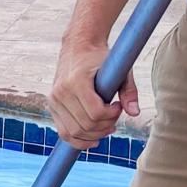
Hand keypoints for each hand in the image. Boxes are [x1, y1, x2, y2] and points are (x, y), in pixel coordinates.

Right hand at [50, 33, 137, 150]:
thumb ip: (129, 91)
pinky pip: (64, 132)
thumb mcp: (119, 70)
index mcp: (76, 81)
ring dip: (94, 134)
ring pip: (74, 132)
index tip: (117, 107)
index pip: (95, 113)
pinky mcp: (52, 105)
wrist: (79, 46)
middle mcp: (61, 92)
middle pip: (85, 125)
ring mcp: (54, 100)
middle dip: (105, 126)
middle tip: (115, 117)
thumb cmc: (101, 58)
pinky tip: (93, 139)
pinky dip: (78, 140)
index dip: (111, 116)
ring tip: (106, 126)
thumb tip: (134, 113)